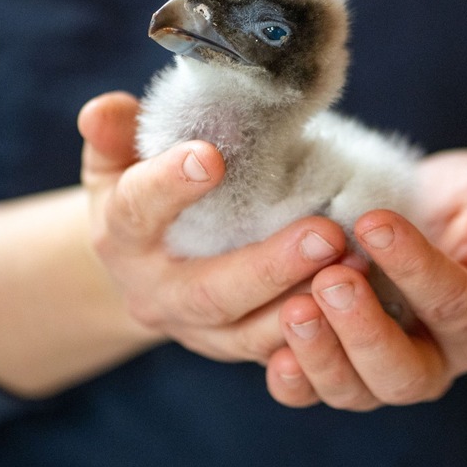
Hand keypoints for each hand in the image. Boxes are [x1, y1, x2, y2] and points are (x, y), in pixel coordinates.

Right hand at [78, 92, 349, 363]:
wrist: (142, 268)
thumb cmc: (139, 193)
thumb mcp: (116, 160)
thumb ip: (114, 133)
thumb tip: (103, 109)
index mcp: (122, 235)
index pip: (138, 210)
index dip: (169, 185)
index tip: (211, 156)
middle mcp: (156, 293)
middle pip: (208, 292)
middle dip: (268, 267)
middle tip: (325, 233)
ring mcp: (199, 331)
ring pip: (250, 334)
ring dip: (306, 306)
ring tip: (358, 266)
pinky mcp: (238, 348)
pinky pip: (279, 357)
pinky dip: (320, 340)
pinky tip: (363, 306)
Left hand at [265, 150, 466, 409]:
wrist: (432, 220)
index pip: (453, 305)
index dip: (416, 267)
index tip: (376, 222)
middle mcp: (432, 361)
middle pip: (404, 373)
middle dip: (365, 331)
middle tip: (332, 280)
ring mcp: (378, 373)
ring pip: (355, 392)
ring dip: (321, 356)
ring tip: (295, 308)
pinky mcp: (334, 368)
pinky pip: (311, 393)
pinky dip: (291, 381)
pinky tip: (272, 352)